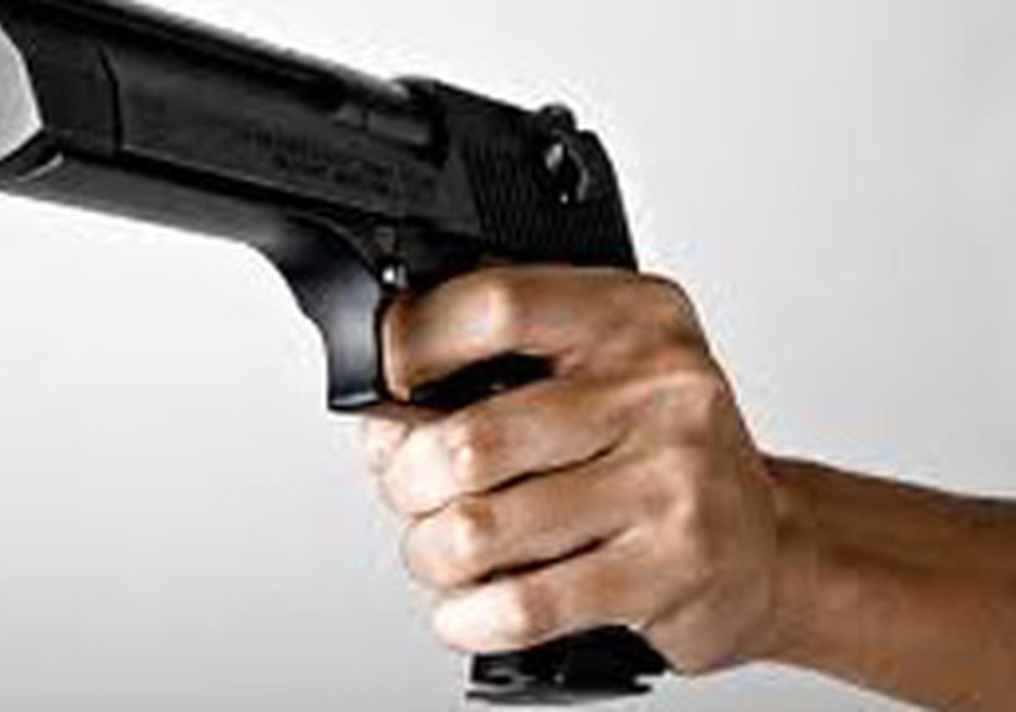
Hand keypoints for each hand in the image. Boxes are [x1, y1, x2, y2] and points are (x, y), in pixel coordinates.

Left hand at [361, 266, 788, 674]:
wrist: (770, 546)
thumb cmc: (662, 457)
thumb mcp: (596, 377)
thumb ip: (492, 376)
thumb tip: (381, 420)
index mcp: (632, 316)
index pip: (495, 305)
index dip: (411, 344)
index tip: (381, 379)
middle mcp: (660, 388)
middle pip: (470, 438)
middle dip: (407, 481)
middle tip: (412, 491)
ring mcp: (671, 480)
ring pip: (481, 528)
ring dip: (432, 553)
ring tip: (443, 551)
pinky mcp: (671, 568)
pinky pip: (526, 604)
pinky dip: (471, 614)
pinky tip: (468, 606)